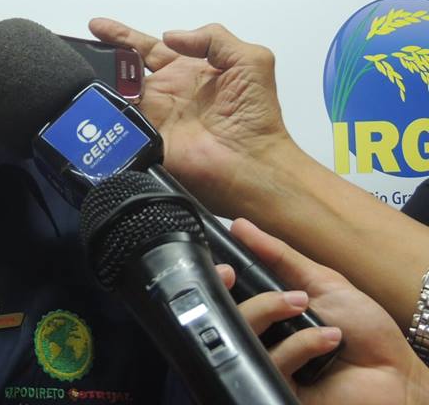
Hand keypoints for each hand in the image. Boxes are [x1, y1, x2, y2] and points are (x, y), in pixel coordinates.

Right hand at [89, 19, 294, 216]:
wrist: (251, 163)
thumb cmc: (256, 115)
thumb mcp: (250, 59)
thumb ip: (213, 37)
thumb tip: (171, 36)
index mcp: (186, 71)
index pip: (147, 47)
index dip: (123, 35)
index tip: (97, 25)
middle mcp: (165, 93)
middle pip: (124, 70)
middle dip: (102, 57)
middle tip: (84, 48)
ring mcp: (152, 118)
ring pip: (115, 96)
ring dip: (100, 84)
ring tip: (84, 70)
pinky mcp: (144, 140)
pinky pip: (116, 126)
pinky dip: (102, 115)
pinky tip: (92, 103)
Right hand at [229, 218, 428, 404]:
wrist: (394, 373)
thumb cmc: (364, 330)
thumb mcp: (321, 281)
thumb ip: (280, 255)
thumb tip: (242, 226)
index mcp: (269, 309)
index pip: (229, 293)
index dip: (220, 279)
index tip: (227, 267)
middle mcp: (264, 335)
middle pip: (230, 314)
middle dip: (258, 300)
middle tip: (287, 296)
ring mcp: (269, 362)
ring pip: (245, 335)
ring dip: (275, 314)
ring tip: (308, 311)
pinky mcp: (277, 387)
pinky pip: (271, 361)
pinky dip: (301, 345)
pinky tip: (328, 341)